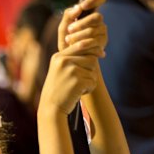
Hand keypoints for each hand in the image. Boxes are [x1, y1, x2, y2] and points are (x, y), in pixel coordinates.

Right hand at [39, 0, 106, 114]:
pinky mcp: (77, 82)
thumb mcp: (61, 70)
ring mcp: (71, 71)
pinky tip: (78, 93)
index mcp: (59, 56)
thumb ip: (73, 59)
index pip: (82, 45)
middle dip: (91, 70)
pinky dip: (89, 89)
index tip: (102, 54)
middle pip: (91, 58)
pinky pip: (93, 82)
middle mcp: (64, 61)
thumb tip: (98, 51)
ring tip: (78, 87)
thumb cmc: (58, 89)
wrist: (51, 108)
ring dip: (90, 80)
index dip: (94, 48)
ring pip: (93, 71)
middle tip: (82, 80)